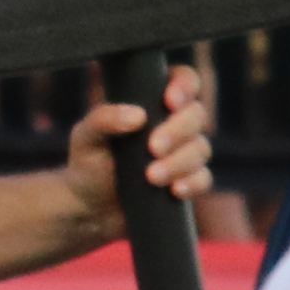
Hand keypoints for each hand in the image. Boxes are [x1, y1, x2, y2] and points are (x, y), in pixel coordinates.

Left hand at [53, 62, 214, 236]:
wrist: (91, 209)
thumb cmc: (88, 163)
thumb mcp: (85, 137)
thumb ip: (103, 119)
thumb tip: (137, 116)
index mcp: (152, 100)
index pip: (183, 80)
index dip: (184, 86)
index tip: (169, 102)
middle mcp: (174, 122)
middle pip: (196, 114)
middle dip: (178, 131)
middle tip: (153, 148)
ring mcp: (184, 152)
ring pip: (201, 148)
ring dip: (180, 162)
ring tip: (151, 177)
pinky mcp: (188, 181)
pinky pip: (203, 178)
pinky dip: (192, 183)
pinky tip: (174, 190)